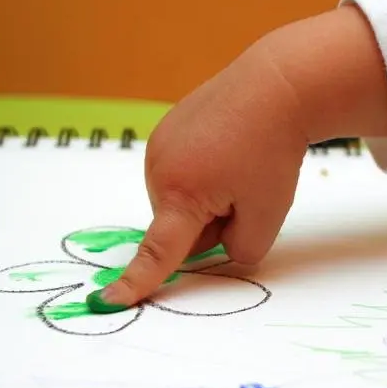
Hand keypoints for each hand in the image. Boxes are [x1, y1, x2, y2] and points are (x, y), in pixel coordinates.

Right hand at [90, 6, 386, 310]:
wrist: (276, 86)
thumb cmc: (274, 151)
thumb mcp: (268, 217)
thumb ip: (240, 252)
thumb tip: (216, 249)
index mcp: (181, 195)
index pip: (158, 252)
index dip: (137, 281)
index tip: (110, 301)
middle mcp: (158, 169)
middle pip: (179, 227)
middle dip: (209, 223)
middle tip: (245, 189)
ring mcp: (158, 145)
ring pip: (179, 201)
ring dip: (205, 198)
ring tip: (238, 163)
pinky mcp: (165, 130)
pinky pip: (179, 174)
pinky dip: (200, 173)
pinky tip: (226, 147)